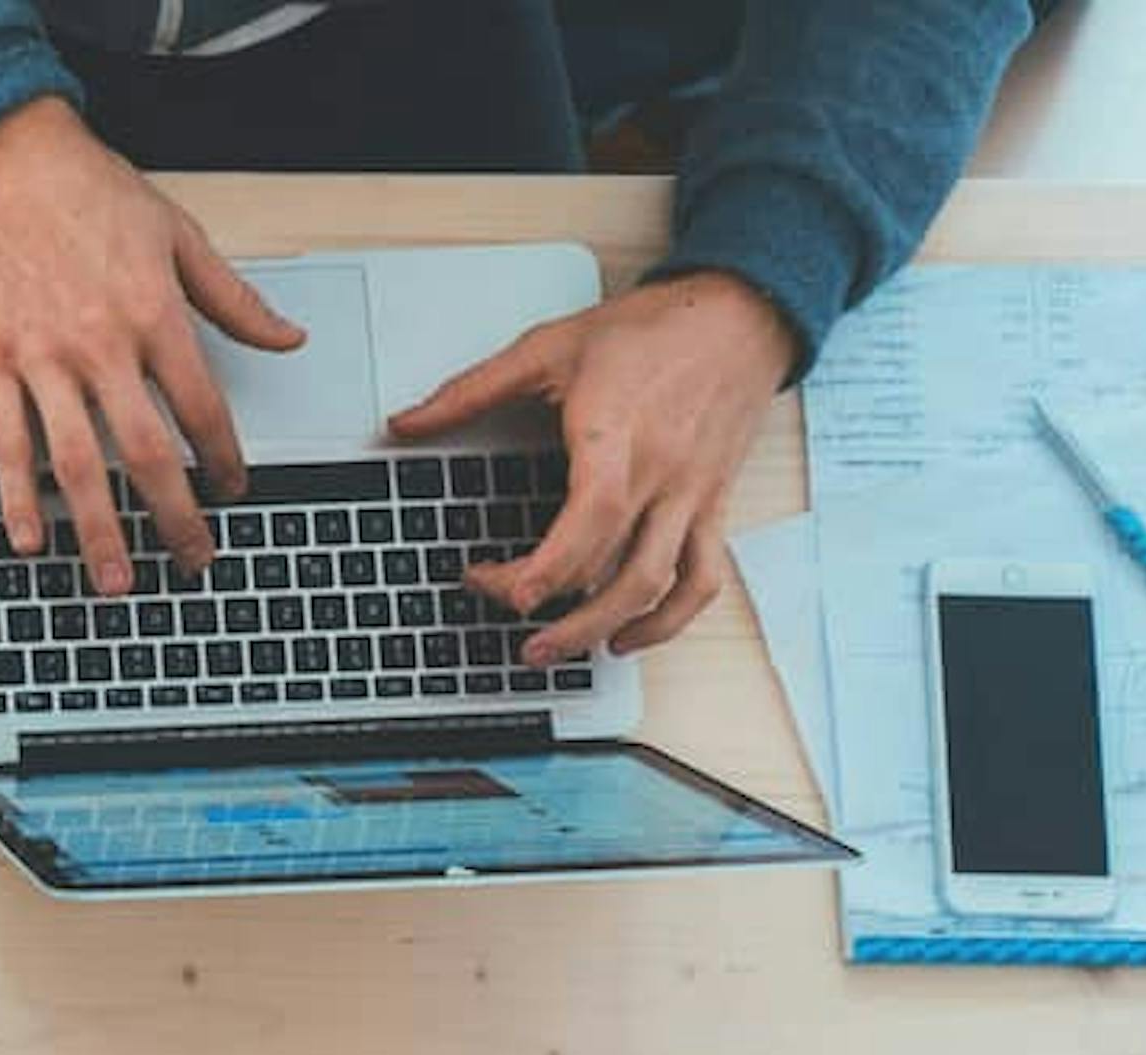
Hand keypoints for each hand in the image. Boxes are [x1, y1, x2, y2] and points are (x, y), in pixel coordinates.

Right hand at [0, 99, 305, 595]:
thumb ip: (234, 299)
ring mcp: (42, 359)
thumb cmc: (92, 194)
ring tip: (116, 579)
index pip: (202, 407)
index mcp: (154, 315)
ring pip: (77, 463)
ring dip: (98, 530)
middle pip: (147, 452)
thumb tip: (287, 340)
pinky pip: (7, 444)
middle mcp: (101, 345)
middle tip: (192, 559)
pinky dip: (17, 498)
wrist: (9, 164)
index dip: (224, 458)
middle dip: (174, 516)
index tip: (234, 491)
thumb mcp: (179, 236)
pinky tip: (30, 539)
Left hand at [389, 271, 796, 664]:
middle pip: (617, 571)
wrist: (740, 313)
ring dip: (606, 630)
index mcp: (618, 436)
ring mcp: (692, 495)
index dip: (539, 570)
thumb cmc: (653, 329)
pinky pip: (703, 578)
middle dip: (558, 614)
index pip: (588, 523)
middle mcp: (662, 474)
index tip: (490, 583)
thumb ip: (471, 390)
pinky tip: (627, 635)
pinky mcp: (712, 505)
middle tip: (511, 632)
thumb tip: (405, 422)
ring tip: (555, 651)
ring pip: (659, 586)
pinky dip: (669, 619)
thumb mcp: (549, 346)